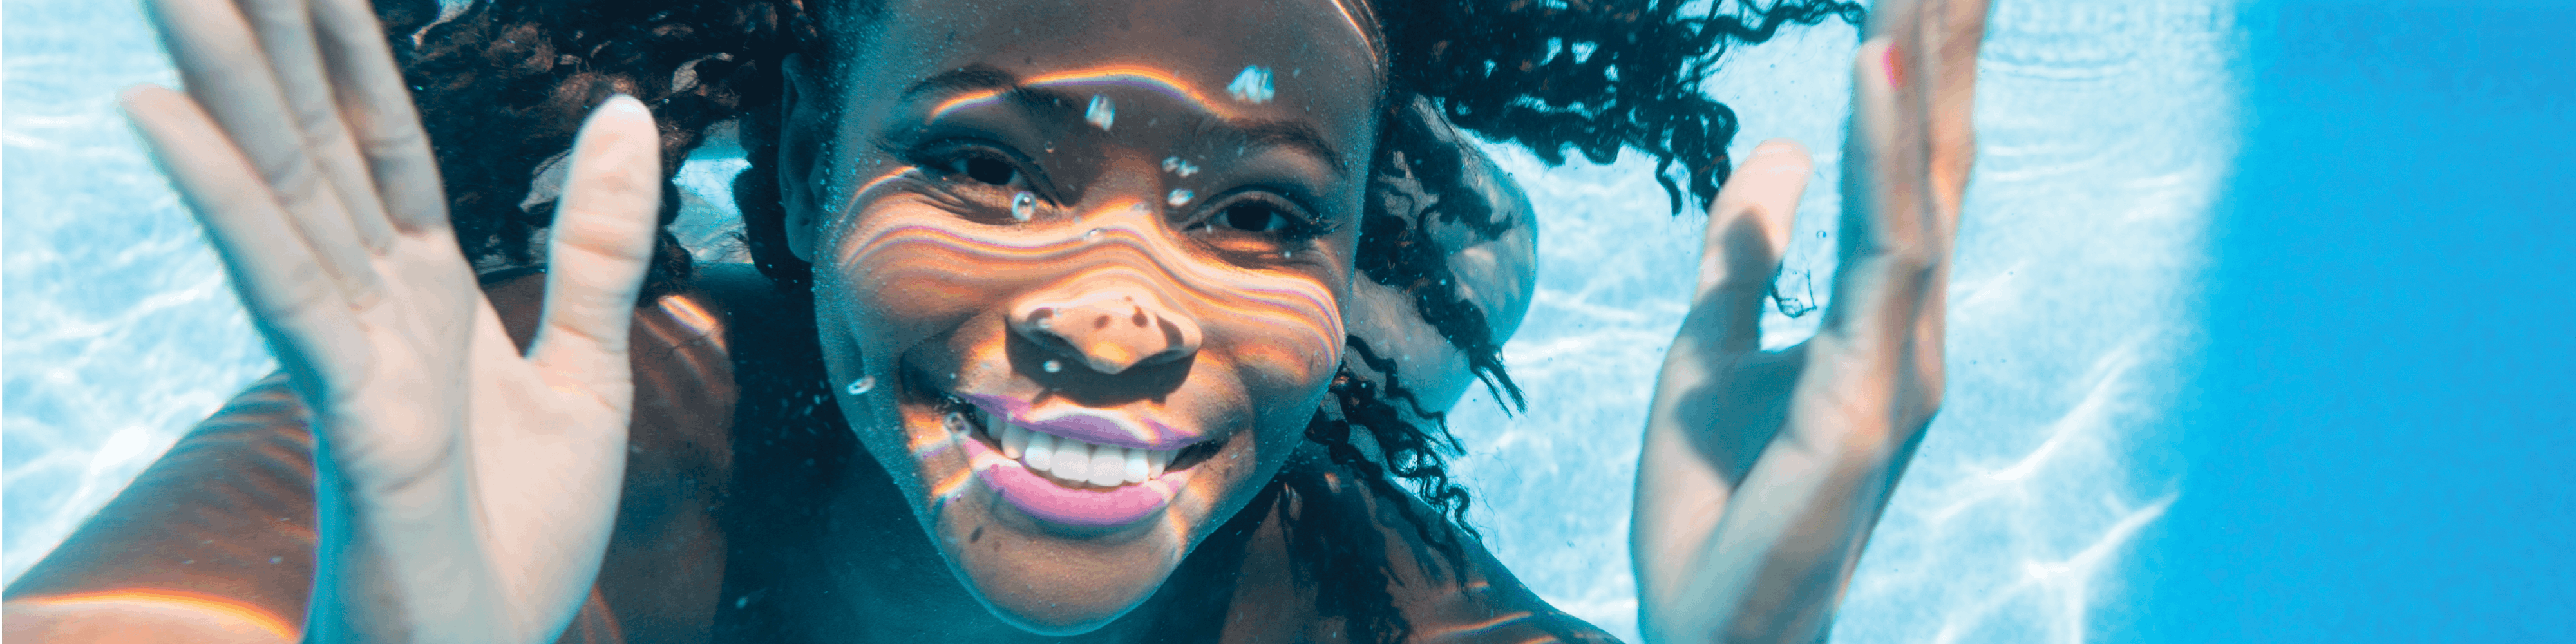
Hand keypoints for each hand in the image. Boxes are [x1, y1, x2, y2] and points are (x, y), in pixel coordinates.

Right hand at [120, 0, 663, 639]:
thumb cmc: (518, 530)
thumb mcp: (589, 366)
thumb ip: (599, 244)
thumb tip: (623, 112)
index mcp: (426, 288)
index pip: (384, 138)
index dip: (349, 46)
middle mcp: (370, 302)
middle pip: (314, 140)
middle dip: (271, 38)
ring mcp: (346, 347)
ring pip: (282, 188)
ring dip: (227, 84)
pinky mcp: (345, 404)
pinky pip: (279, 285)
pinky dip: (226, 199)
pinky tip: (164, 119)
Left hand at [1631, 0, 1987, 640]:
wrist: (1707, 637)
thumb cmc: (1717, 512)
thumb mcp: (1705, 351)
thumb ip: (1744, 255)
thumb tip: (1779, 146)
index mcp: (1878, 316)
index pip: (1909, 161)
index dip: (1921, 56)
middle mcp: (1909, 329)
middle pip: (1935, 152)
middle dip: (1944, 36)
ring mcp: (1898, 365)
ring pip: (1921, 184)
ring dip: (1921, 64)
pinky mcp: (1865, 403)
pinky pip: (1879, 258)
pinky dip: (1878, 159)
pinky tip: (1870, 70)